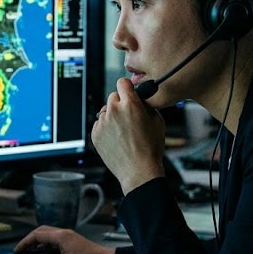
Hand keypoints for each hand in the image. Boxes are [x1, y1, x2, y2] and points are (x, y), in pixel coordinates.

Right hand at [14, 226, 116, 253]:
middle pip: (41, 232)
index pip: (37, 235)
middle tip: (22, 250)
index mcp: (60, 236)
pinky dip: (46, 246)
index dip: (25, 242)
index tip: (17, 250)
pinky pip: (54, 240)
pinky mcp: (71, 242)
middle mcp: (63, 233)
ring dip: (38, 243)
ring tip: (31, 253)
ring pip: (48, 235)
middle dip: (30, 240)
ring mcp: (68, 236)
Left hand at [91, 77, 165, 193]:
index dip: (127, 87)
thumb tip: (140, 99)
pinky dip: (106, 128)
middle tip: (129, 117)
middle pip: (113, 96)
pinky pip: (100, 124)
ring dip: (113, 116)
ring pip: (105, 111)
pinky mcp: (95, 134)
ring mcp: (102, 123)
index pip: (122, 82)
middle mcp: (113, 111)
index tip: (129, 92)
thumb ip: (146, 105)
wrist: (138, 171)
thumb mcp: (157, 121)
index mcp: (130, 104)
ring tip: (124, 131)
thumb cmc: (150, 148)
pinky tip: (117, 138)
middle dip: (121, 103)